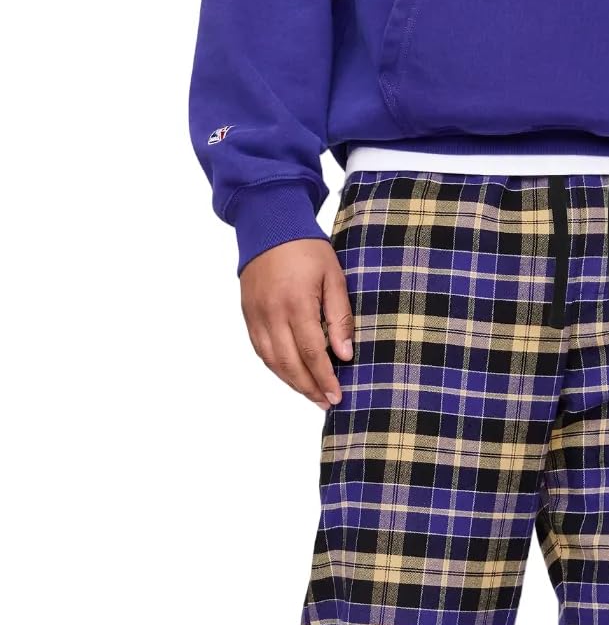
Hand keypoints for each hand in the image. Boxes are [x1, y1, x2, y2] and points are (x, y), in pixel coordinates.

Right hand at [240, 240, 353, 409]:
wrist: (268, 222)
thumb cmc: (306, 248)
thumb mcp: (333, 277)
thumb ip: (339, 317)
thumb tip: (344, 354)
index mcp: (296, 304)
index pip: (312, 353)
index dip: (324, 378)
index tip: (336, 396)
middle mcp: (272, 313)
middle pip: (290, 363)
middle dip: (309, 387)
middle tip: (326, 402)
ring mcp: (256, 314)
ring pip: (272, 361)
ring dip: (292, 382)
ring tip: (311, 394)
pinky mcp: (248, 313)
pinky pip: (260, 349)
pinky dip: (275, 367)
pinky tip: (290, 375)